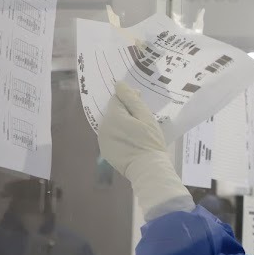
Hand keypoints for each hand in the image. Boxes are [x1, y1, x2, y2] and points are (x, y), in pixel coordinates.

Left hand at [98, 83, 192, 219]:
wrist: (148, 169)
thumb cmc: (151, 142)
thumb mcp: (146, 117)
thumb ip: (131, 99)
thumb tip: (119, 84)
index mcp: (114, 116)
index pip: (117, 99)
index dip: (129, 100)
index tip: (141, 106)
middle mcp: (104, 126)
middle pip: (113, 112)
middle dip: (125, 113)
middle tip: (141, 122)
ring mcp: (103, 140)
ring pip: (112, 124)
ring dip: (121, 125)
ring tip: (137, 134)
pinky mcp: (105, 151)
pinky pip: (111, 137)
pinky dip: (119, 137)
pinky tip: (131, 144)